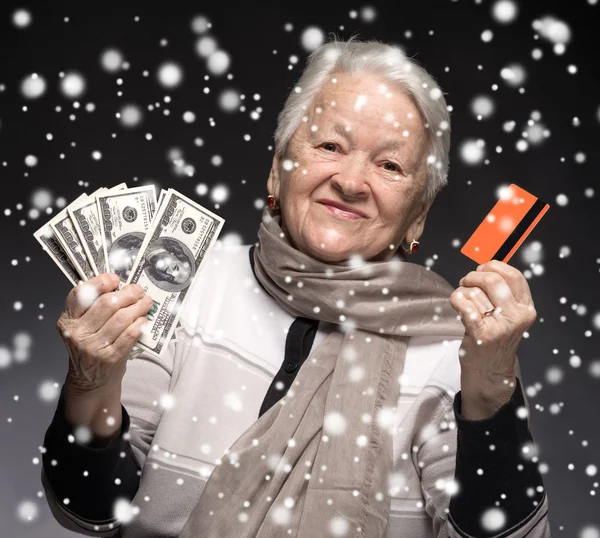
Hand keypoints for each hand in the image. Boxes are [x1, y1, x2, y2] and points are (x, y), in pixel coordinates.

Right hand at [57, 273, 153, 393]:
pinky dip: (140, 323)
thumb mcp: (82, 327)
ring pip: (122, 317)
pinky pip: (131, 333)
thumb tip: (118, 285)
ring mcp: (93, 346)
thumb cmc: (90, 348)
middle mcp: (78, 333)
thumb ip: (92, 307)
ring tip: (146, 302)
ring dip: (138, 306)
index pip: (80, 294)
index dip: (100, 282)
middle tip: (138, 290)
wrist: (90, 381)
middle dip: (127, 293)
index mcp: (68, 321)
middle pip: (106, 303)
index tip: (115, 278)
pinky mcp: (111, 357)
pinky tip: (143, 319)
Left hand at [450, 260, 536, 401]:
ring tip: (463, 303)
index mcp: (526, 309)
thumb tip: (487, 266)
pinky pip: (464, 305)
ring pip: (474, 293)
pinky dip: (456, 300)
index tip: (482, 268)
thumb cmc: (495, 338)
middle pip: (492, 280)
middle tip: (466, 282)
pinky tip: (456, 305)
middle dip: (473, 276)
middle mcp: (516, 317)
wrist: (489, 371)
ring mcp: (499, 327)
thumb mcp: (509, 316)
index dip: (494, 266)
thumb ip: (504, 293)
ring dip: (462, 292)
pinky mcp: (480, 334)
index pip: (514, 276)